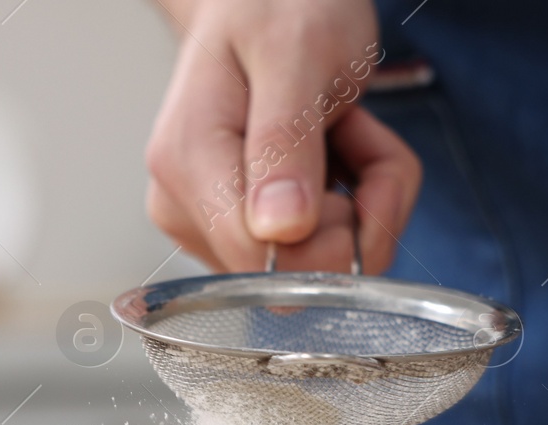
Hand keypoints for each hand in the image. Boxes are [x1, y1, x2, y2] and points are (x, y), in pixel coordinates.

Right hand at [144, 0, 420, 272]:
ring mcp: (209, 222)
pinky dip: (354, 204)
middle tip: (356, 134)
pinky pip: (317, 252)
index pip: (264, 261)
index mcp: (188, 161)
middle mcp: (185, 203)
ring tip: (343, 131)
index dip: (333, 234)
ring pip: (316, 266)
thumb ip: (286, 141)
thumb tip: (278, 229)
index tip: (354, 157)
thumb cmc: (278, 6)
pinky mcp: (239, 230)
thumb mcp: (296, 52)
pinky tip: (336, 150)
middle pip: (295, 274)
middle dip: (358, 214)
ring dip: (362, 204)